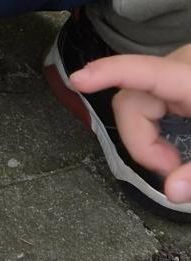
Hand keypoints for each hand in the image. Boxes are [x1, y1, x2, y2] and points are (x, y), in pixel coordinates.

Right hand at [71, 43, 190, 202]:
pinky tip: (170, 144)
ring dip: (145, 135)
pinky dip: (151, 125)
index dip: (109, 73)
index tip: (79, 80)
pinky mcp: (179, 78)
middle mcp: (182, 67)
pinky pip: (148, 99)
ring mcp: (179, 70)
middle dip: (140, 139)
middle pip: (133, 98)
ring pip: (136, 101)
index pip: (144, 71)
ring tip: (172, 160)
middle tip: (169, 170)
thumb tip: (171, 193)